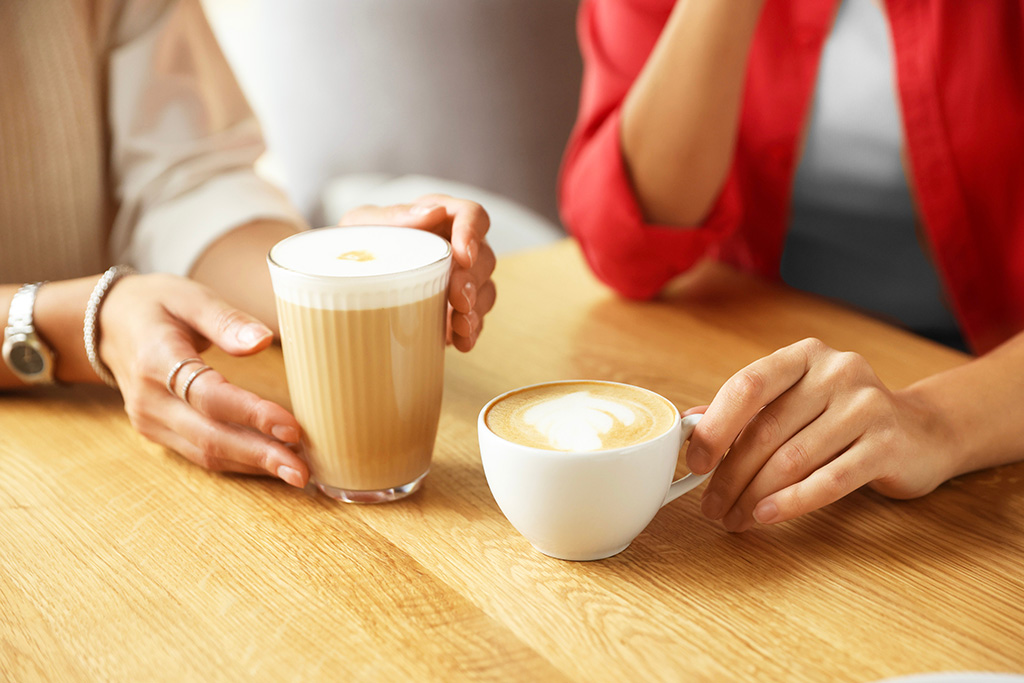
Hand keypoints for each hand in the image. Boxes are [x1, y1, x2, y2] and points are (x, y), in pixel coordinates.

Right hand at [98, 273, 308, 486]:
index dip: (251, 414)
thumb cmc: (156, 305)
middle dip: (259, 455)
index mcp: (156, 359)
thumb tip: (264, 340)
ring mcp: (150, 421)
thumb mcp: (190, 297)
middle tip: (302, 469)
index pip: (208, 395)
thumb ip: (226, 320)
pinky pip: (200, 454)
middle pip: (209, 436)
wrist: (107, 324)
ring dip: (253, 465)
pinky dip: (238, 462)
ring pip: (205, 452)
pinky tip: (270, 463)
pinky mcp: (157, 433)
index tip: (291, 426)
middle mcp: (149, 399)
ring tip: (296, 472)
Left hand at [338, 194, 497, 350]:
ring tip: (460, 324)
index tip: (463, 255)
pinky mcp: (456, 307)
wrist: (346, 278)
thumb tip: (431, 212)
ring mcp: (461, 277)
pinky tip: (462, 341)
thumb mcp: (364, 222)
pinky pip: (475, 317)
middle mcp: (457, 245)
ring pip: (485, 289)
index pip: (472, 214)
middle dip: (473, 280)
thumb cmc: (359, 242)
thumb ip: (394, 215)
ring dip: (476, 308)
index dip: (473, 232)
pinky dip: (471, 331)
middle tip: (458, 298)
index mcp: (439, 217)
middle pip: (484, 257)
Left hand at [685, 338, 956, 531]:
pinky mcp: (888, 444)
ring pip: (793, 459)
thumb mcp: (795, 402)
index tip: (695, 463)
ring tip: (733, 517)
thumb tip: (689, 424)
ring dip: (754, 494)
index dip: (715, 428)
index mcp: (803, 357)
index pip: (747, 386)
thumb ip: (746, 411)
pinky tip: (765, 516)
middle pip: (767, 430)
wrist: (922, 432)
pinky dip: (791, 502)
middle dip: (731, 475)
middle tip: (710, 506)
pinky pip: (829, 480)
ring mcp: (866, 406)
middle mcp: (836, 372)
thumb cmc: (841, 419)